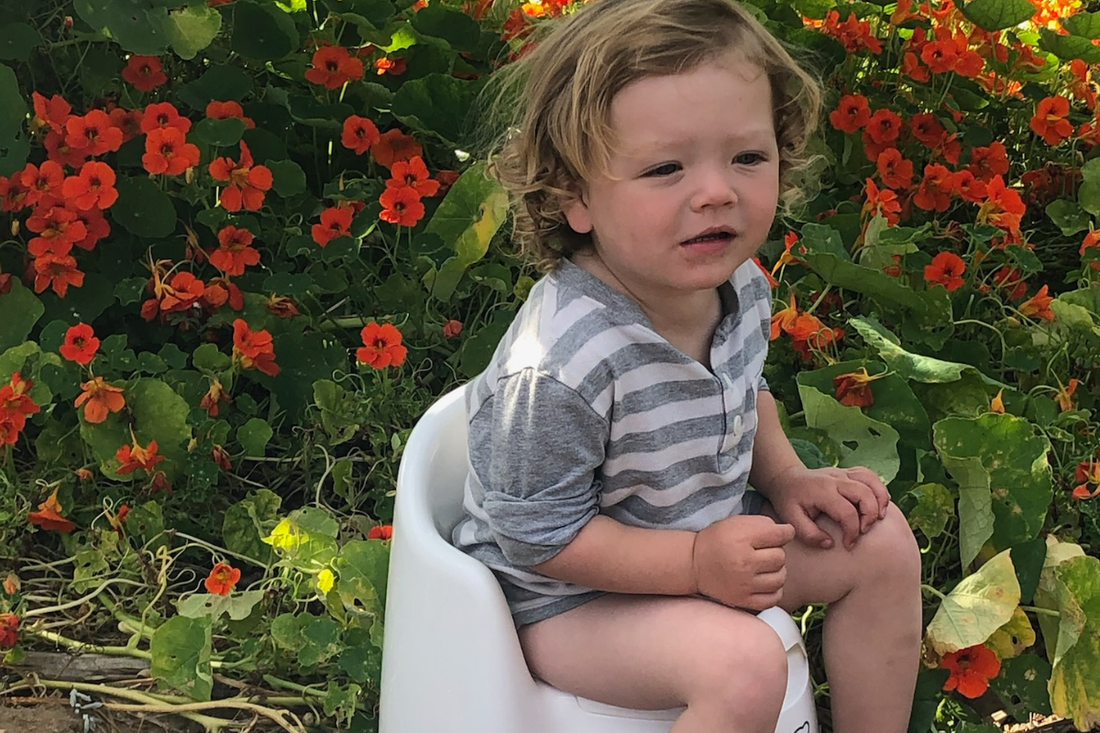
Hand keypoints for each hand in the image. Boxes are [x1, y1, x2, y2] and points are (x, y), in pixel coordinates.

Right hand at [691, 515, 795, 610]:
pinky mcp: (743, 600)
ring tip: (764, 567)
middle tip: (763, 551)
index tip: (781, 534)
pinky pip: (774, 598)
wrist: (694, 564)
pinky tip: (764, 582)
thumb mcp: (736, 522)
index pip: (781, 535)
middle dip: (775, 552)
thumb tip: (787, 532)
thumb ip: (764, 523)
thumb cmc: (718, 540)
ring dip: (776, 571)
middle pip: (781, 557)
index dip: (785, 532)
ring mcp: (745, 584)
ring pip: (780, 578)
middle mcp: (744, 562)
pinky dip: (774, 590)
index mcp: (742, 539)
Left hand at [766, 465, 889, 549]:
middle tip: (864, 531)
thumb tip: (830, 543)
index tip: (848, 545)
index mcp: (822, 491)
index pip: (847, 512)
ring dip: (881, 500)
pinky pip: (869, 475)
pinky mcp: (847, 471)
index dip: (852, 532)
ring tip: (879, 518)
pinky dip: (879, 488)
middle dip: (871, 516)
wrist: (785, 478)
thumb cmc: (789, 501)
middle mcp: (835, 479)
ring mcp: (843, 473)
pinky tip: (878, 503)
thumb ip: (809, 534)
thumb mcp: (791, 519)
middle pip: (864, 493)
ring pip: (872, 481)